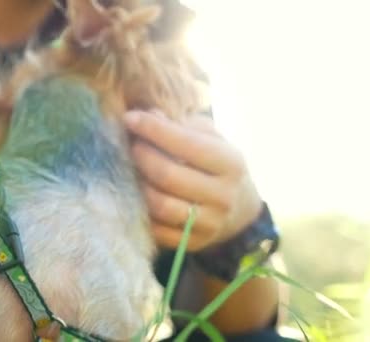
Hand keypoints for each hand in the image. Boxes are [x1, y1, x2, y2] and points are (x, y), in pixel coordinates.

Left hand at [123, 110, 262, 250]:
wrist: (240, 213)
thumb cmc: (217, 166)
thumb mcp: (213, 141)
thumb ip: (184, 126)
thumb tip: (150, 115)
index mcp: (231, 164)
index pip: (187, 143)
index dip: (154, 129)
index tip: (130, 117)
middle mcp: (223, 196)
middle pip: (168, 176)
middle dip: (142, 156)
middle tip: (129, 145)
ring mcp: (208, 224)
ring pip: (160, 206)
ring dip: (138, 185)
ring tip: (130, 169)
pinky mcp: (191, 244)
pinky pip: (157, 230)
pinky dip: (141, 211)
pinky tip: (135, 194)